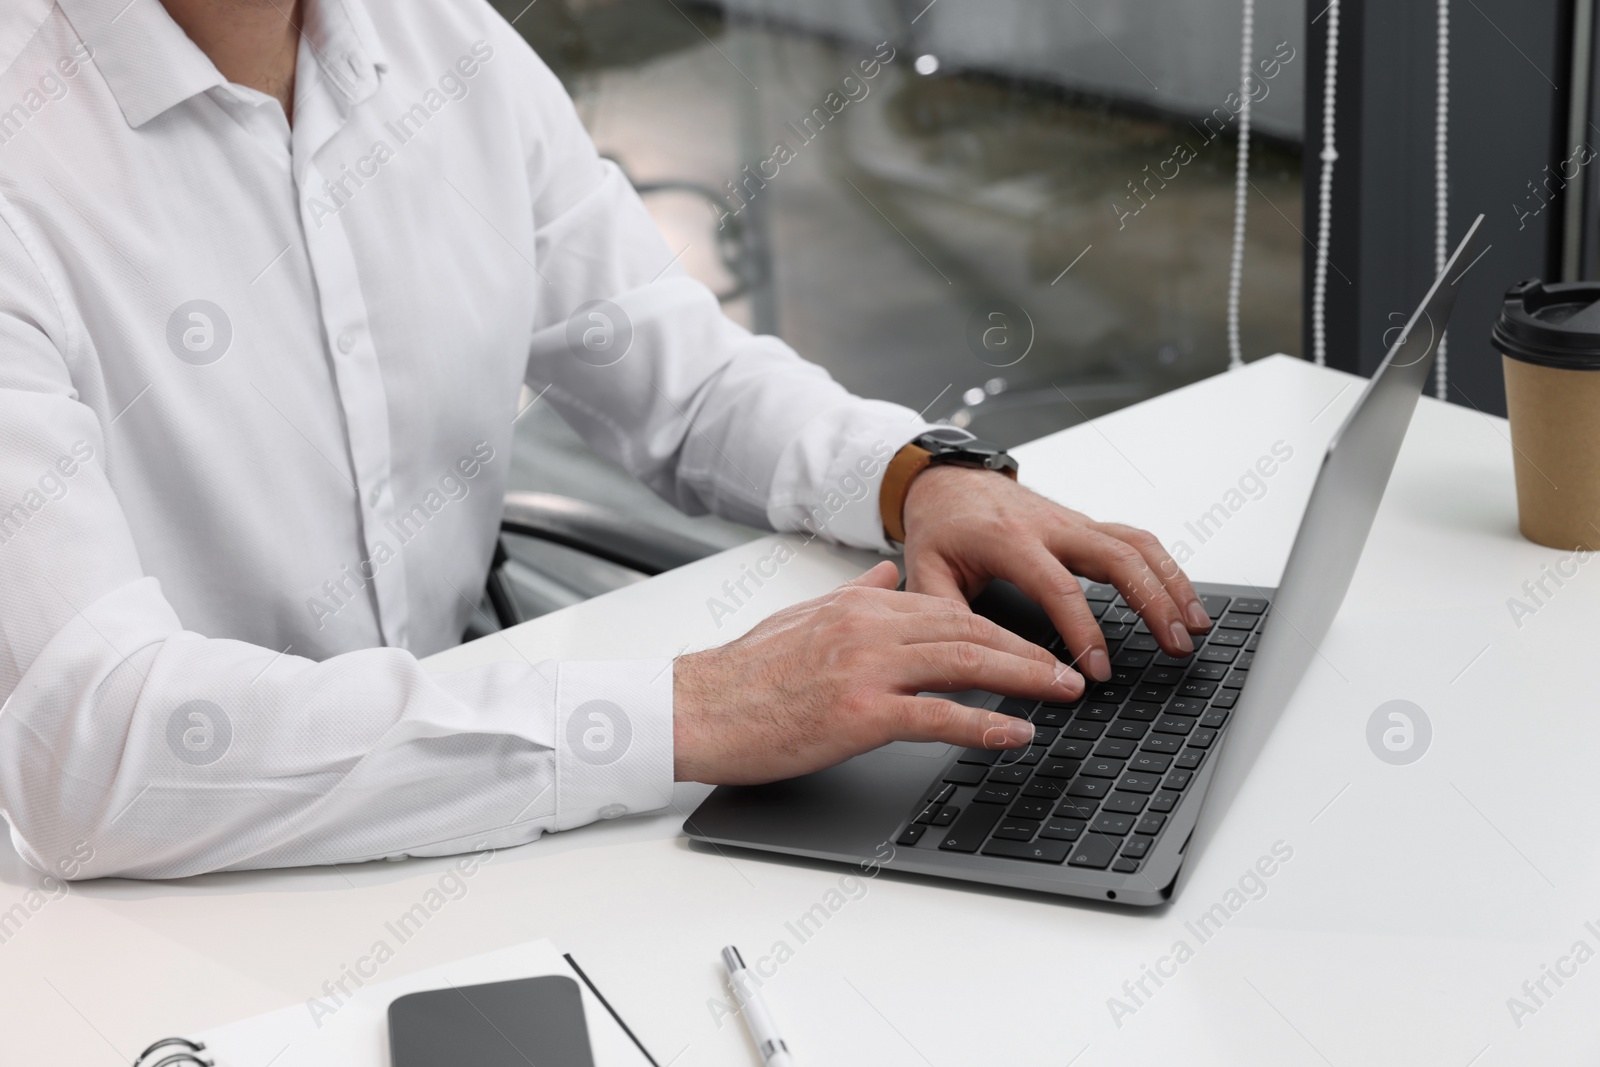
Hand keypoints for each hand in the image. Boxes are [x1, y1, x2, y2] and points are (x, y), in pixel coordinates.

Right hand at [672, 560, 1083, 783]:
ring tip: (1063, 693)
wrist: (697, 709)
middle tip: (1069, 669)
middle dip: (1028, 649)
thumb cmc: (743, 673)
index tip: (1033, 644)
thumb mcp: (804, 616)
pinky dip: (985, 723)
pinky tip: (1016, 732)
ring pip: (965, 663)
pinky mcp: (859, 713)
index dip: (1000, 626)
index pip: (948, 608)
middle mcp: (870, 626)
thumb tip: (888, 572)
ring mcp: (867, 669)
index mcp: (860, 603)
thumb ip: (855, 593)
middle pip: (969, 629)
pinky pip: (937, 716)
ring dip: (1024, 678)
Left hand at [900, 465, 1209, 681]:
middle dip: (1154, 603)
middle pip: (1118, 558)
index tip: (1098, 670)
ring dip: (1172, 584)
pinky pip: (1135, 541)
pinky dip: (1165, 567)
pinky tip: (1182, 598)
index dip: (1084, 631)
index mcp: (1009, 540)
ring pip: (1137, 545)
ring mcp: (1073, 522)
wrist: (947, 481)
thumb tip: (968, 656)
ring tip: (1195, 626)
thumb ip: (943, 611)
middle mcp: (1050, 526)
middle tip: (1174, 645)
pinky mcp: (1085, 525)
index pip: (1059, 587)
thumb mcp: (925, 569)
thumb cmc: (940, 525)